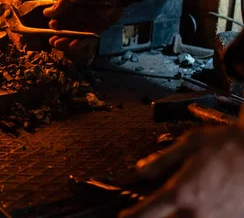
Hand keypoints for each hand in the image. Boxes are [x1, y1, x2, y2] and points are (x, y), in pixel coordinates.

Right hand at [43, 0, 122, 64]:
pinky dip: (81, 42)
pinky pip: (89, 37)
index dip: (56, 22)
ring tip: (58, 43)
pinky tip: (72, 45)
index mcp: (72, 3)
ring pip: (76, 34)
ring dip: (67, 40)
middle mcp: (80, 13)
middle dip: (59, 34)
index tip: (52, 25)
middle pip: (67, 27)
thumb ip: (59, 5)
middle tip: (52, 40)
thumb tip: (46, 13)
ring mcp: (90, 21)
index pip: (61, 16)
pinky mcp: (100, 27)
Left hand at [120, 126, 243, 217]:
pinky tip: (196, 212)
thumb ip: (161, 161)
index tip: (124, 217)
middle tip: (150, 212)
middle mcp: (197, 213)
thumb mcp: (190, 144)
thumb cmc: (229, 144)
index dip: (132, 217)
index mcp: (182, 192)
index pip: (146, 214)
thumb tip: (139, 170)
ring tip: (170, 212)